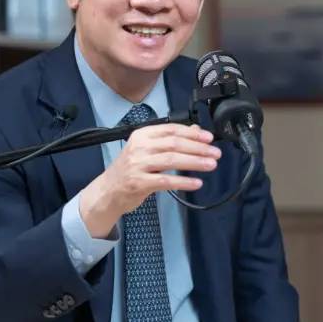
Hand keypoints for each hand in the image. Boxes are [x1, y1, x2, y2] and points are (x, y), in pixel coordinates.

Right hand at [79, 123, 219, 237]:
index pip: (171, 129)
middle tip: (215, 153)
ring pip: (171, 160)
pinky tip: (196, 183)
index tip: (209, 138)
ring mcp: (138, 165)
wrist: (107, 191)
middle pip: (174, 144)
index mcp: (142, 135)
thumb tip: (195, 130)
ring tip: (211, 165)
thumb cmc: (129, 170)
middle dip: (198, 148)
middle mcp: (139, 147)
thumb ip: (169, 140)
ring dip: (194, 162)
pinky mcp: (139, 183)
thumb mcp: (147, 150)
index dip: (192, 133)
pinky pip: (165, 181)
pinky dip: (183, 182)